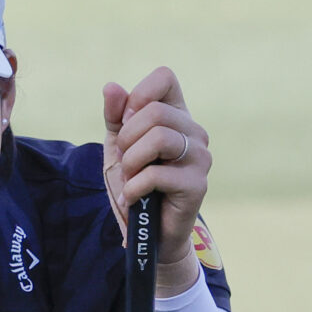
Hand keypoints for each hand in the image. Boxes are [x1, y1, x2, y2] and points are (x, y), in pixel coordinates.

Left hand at [102, 67, 208, 294]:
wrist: (147, 232)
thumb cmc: (136, 185)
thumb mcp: (118, 147)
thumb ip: (115, 116)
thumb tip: (111, 88)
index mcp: (178, 115)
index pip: (165, 78)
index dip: (139, 95)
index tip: (127, 123)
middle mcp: (194, 132)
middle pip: (155, 111)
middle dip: (127, 138)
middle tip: (125, 162)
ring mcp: (200, 158)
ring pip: (160, 138)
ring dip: (132, 162)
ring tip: (131, 178)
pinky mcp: (197, 185)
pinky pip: (157, 174)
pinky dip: (134, 188)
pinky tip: (134, 198)